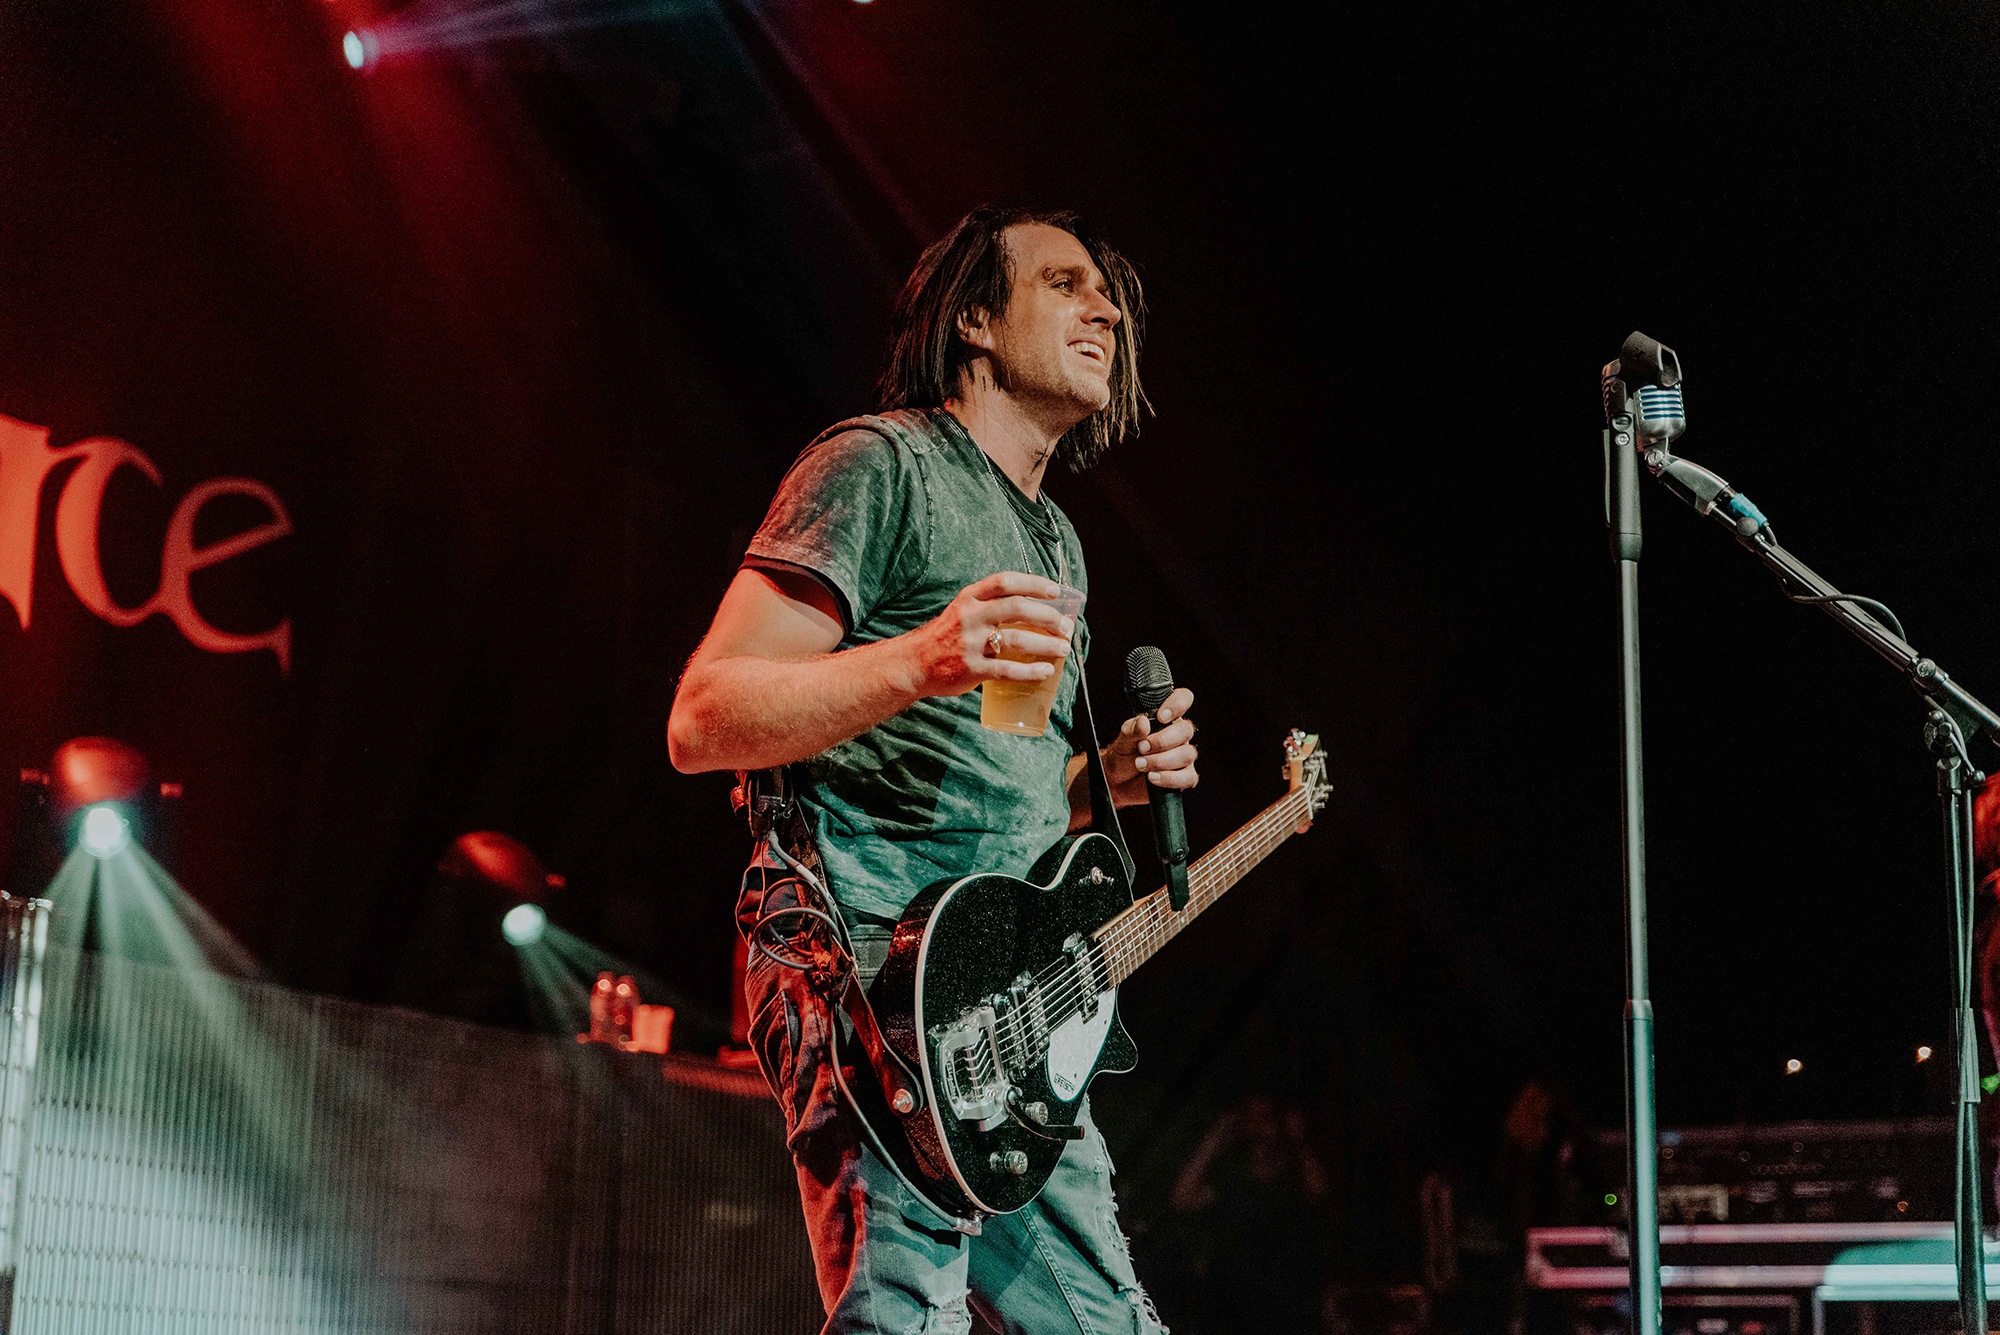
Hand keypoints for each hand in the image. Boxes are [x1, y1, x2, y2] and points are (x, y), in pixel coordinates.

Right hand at [906, 571, 1074, 697]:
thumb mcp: (962, 610)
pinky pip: (1007, 669)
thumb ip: (990, 606)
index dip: (1034, 583)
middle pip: (1017, 608)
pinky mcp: (971, 669)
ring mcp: (971, 643)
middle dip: (1048, 616)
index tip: (1055, 591)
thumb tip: (1034, 610)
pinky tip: (1046, 671)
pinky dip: (1030, 671)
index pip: (1005, 582)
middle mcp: (970, 616)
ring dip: (1046, 644)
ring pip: (1017, 639)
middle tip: (1065, 627)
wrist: (913, 663)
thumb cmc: (946, 636)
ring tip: (1063, 649)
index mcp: (970, 598)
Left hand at [1104, 686, 1196, 806]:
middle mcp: (1178, 736)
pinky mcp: (1183, 778)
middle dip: (1162, 741)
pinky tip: (1152, 777)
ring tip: (1140, 764)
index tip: (1161, 717)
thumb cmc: (1122, 756)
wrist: (1117, 782)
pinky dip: (1168, 778)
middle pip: (1185, 730)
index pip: (1183, 700)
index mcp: (1166, 719)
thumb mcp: (1122, 742)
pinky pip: (1187, 778)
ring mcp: (1183, 757)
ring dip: (1161, 761)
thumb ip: (1131, 730)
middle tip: (1142, 748)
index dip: (1177, 704)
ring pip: (1186, 754)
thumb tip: (1143, 722)